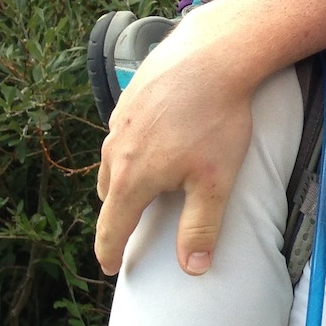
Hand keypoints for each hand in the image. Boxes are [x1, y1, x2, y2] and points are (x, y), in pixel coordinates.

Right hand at [94, 10, 253, 274]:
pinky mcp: (130, 98)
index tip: (111, 268)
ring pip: (112, 162)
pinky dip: (131, 148)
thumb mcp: (214, 182)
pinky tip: (151, 143)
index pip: (113, 227)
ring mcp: (119, 122)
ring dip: (122, 180)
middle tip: (129, 228)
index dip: (110, 252)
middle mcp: (116, 151)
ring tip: (140, 188)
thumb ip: (201, 227)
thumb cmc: (215, 120)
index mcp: (133, 179)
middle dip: (118, 216)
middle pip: (110, 195)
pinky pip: (122, 134)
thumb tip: (192, 269)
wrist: (210, 56)